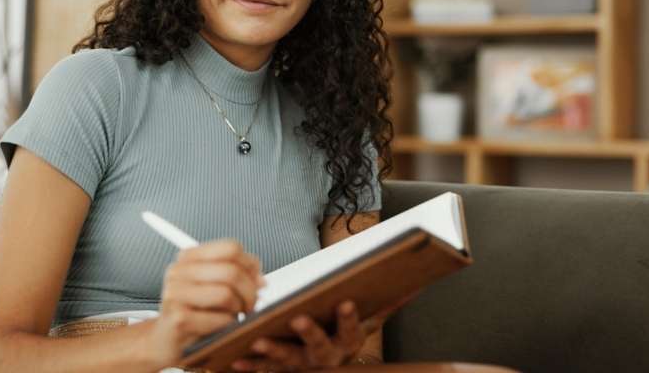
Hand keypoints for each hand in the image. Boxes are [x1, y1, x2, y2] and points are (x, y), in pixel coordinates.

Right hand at [148, 240, 264, 365]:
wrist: (165, 341)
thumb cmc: (195, 312)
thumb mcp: (216, 287)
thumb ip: (239, 275)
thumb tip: (261, 280)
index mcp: (189, 257)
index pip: (231, 248)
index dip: (250, 265)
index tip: (256, 281)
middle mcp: (178, 270)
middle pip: (231, 271)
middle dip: (249, 292)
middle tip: (250, 305)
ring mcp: (175, 293)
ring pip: (226, 294)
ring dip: (238, 309)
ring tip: (234, 315)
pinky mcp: (177, 318)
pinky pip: (218, 318)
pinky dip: (227, 325)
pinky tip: (221, 327)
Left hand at [231, 292, 416, 371]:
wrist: (331, 370)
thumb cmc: (344, 334)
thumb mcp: (369, 322)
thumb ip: (388, 305)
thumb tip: (414, 285)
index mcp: (347, 342)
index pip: (352, 331)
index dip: (350, 319)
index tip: (346, 303)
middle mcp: (326, 358)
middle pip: (318, 348)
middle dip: (308, 333)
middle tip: (297, 318)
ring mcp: (302, 366)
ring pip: (288, 360)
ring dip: (272, 351)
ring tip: (258, 340)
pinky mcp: (279, 370)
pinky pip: (262, 370)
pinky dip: (248, 366)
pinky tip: (233, 360)